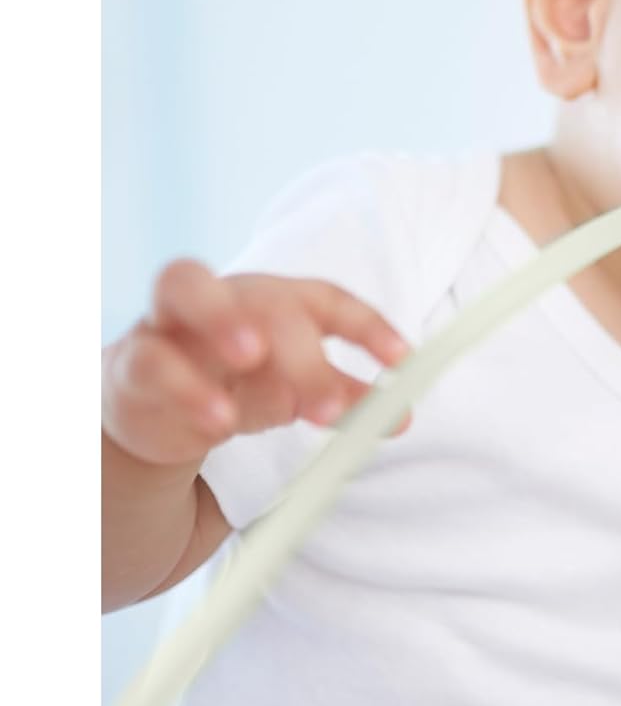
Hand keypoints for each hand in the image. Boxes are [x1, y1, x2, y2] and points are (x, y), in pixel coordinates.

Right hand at [102, 258, 412, 468]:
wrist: (149, 409)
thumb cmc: (232, 384)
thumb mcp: (291, 391)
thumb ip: (340, 397)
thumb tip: (399, 415)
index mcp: (273, 300)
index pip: (325, 298)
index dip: (367, 326)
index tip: (403, 361)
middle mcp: (225, 297)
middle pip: (264, 294)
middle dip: (302, 350)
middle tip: (329, 407)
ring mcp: (171, 321)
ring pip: (185, 284)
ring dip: (225, 320)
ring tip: (254, 362)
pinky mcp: (131, 362)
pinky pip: (153, 360)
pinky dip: (188, 389)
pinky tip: (219, 421)